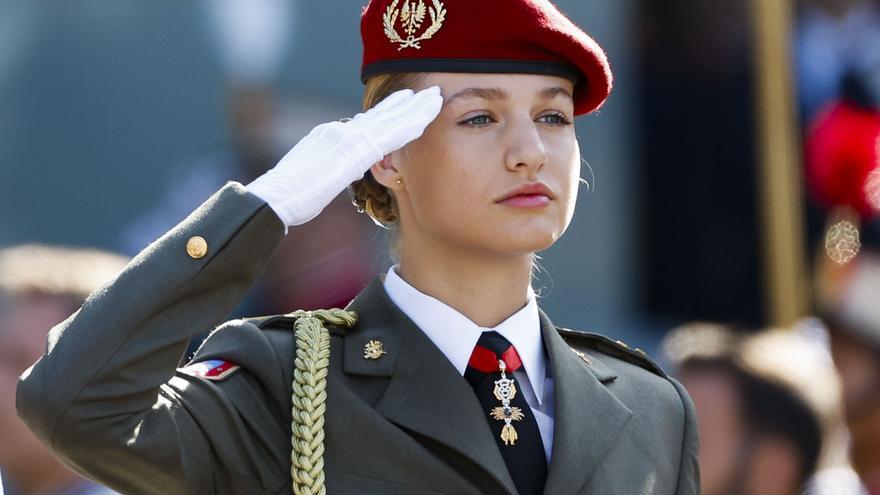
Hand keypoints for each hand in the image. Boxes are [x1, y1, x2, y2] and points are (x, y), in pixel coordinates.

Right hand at [246, 86, 442, 227]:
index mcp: (328, 136)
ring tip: (433, 98)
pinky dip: (408, 126)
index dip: (387, 111)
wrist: (274, 198)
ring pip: (389, 120)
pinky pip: (388, 136)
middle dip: (405, 103)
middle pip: (379, 114)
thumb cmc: (287, 197)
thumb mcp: (311, 175)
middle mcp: (339, 131)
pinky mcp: (353, 151)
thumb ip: (328, 167)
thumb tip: (337, 169)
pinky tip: (425, 120)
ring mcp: (346, 138)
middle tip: (426, 93)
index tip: (404, 102)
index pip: (365, 121)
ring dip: (414, 109)